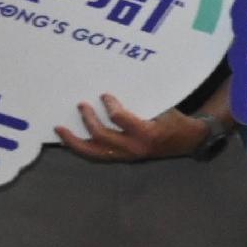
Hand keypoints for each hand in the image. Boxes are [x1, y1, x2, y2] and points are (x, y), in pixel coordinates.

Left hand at [54, 93, 218, 164]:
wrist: (187, 141)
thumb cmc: (175, 120)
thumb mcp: (165, 107)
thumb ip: (143, 100)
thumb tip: (117, 87)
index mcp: (146, 133)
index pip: (120, 119)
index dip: (110, 105)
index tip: (104, 95)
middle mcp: (133, 148)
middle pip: (101, 137)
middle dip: (88, 121)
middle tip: (80, 105)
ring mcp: (126, 156)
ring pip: (94, 153)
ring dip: (74, 141)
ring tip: (59, 130)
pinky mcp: (122, 158)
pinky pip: (97, 156)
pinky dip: (82, 148)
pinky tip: (71, 140)